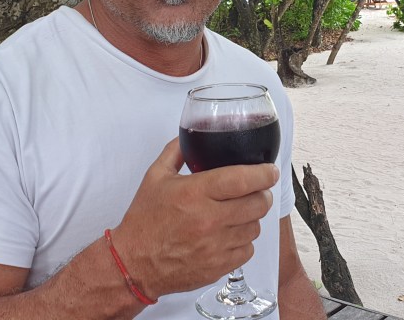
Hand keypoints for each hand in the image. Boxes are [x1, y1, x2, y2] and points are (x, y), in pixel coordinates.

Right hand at [111, 138, 278, 297]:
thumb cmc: (144, 221)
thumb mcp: (155, 177)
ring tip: (237, 213)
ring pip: (254, 227)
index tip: (270, 170)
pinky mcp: (218, 266)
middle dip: (262, 194)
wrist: (133, 264)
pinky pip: (247, 250)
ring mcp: (215, 246)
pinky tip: (229, 234)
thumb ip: (176, 152)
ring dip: (251, 218)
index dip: (264, 173)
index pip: (243, 178)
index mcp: (194, 193)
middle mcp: (208, 219)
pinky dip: (243, 241)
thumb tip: (190, 137)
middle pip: (257, 203)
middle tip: (257, 191)